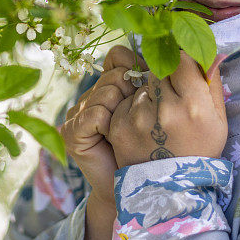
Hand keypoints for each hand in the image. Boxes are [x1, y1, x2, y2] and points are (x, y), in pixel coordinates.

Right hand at [59, 45, 147, 205]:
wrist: (137, 187)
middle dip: (133, 94)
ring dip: (123, 112)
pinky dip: (109, 125)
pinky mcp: (72, 132)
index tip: (147, 92)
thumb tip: (167, 52)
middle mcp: (90, 95)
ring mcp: (78, 113)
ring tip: (125, 132)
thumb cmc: (152, 147)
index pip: (118, 57)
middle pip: (114, 74)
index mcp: (109, 86)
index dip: (136, 70)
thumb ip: (154, 81)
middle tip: (139, 119)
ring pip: (106, 92)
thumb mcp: (155, 108)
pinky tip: (113, 138)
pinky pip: (96, 114)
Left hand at [107, 50, 226, 168]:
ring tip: (158, 119)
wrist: (172, 189)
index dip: (183, 63)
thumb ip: (211, 81)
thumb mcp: (217, 119)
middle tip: (171, 98)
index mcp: (193, 106)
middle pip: (159, 70)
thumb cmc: (200, 149)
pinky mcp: (118, 126)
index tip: (184, 71)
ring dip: (149, 94)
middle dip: (165, 78)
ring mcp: (138, 118)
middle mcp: (164, 110)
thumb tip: (209, 51)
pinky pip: (125, 102)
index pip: (182, 59)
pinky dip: (133, 109)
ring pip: (141, 85)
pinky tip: (143, 127)